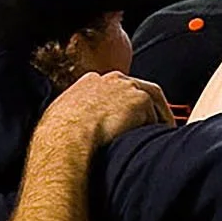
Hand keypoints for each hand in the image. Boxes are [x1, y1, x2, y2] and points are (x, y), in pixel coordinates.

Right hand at [41, 71, 174, 149]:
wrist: (68, 137)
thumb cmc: (59, 137)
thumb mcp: (61, 119)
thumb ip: (74, 115)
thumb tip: (75, 130)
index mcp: (90, 82)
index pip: (115, 88)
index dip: (123, 104)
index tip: (127, 119)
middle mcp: (112, 79)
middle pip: (137, 89)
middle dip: (145, 107)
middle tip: (152, 126)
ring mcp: (128, 86)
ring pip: (152, 101)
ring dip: (158, 118)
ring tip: (161, 136)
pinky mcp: (141, 99)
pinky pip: (159, 116)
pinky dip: (162, 128)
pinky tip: (162, 141)